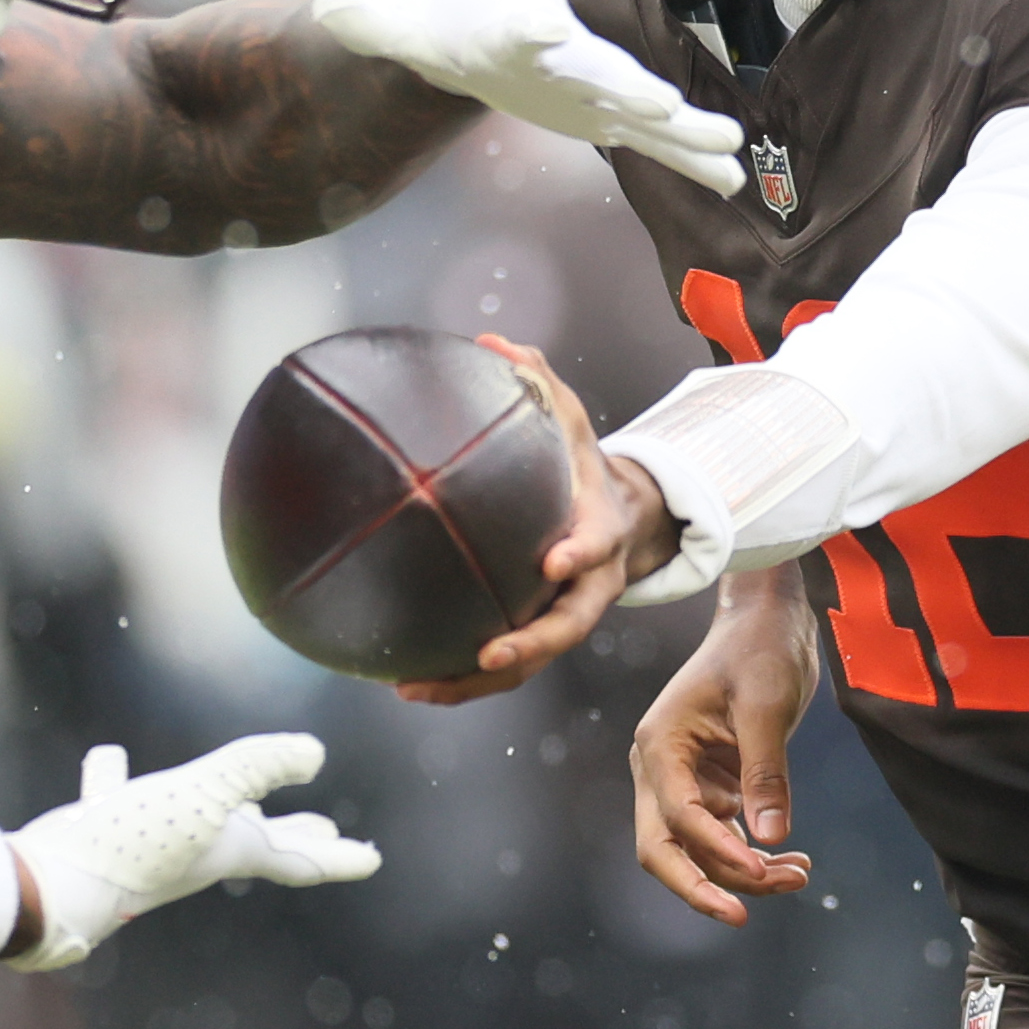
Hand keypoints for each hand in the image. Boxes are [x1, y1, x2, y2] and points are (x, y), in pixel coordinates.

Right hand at [4, 735, 378, 970]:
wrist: (49, 886)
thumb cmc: (132, 842)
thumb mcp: (206, 792)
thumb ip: (259, 767)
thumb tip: (315, 755)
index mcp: (232, 851)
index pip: (300, 857)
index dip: (340, 856)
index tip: (375, 860)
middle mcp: (199, 853)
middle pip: (263, 845)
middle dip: (297, 837)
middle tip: (329, 831)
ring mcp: (154, 845)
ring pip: (198, 818)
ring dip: (224, 804)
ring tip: (235, 794)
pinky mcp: (110, 831)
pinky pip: (120, 796)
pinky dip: (118, 778)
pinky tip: (109, 759)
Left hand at [313, 0, 745, 194]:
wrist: (478, 23)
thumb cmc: (444, 19)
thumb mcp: (400, 23)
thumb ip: (367, 20)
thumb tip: (329, 10)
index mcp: (514, 32)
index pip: (523, 30)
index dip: (533, 30)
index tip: (546, 30)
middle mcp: (565, 57)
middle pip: (601, 74)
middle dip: (631, 91)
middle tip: (665, 106)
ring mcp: (594, 86)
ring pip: (646, 109)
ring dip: (685, 132)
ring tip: (730, 151)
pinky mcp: (609, 112)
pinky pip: (656, 138)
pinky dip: (690, 155)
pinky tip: (731, 178)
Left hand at [396, 338, 678, 705]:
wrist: (623, 514)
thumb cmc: (582, 460)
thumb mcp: (569, 415)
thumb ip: (535, 380)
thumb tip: (490, 339)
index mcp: (601, 530)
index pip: (596, 546)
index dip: (579, 556)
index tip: (552, 562)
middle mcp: (590, 585)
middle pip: (568, 627)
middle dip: (530, 645)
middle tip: (488, 655)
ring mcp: (566, 616)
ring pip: (531, 662)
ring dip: (477, 682)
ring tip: (416, 688)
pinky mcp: (539, 634)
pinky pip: (504, 667)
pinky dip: (459, 680)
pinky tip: (404, 681)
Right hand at [630, 565, 817, 923]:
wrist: (768, 621)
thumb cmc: (760, 651)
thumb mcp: (767, 706)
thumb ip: (766, 771)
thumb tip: (772, 839)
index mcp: (660, 744)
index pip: (678, 817)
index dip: (718, 851)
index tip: (766, 868)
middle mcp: (660, 768)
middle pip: (662, 849)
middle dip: (703, 886)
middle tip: (742, 918)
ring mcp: (683, 781)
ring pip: (697, 851)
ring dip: (742, 873)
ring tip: (800, 875)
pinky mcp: (711, 786)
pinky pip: (722, 838)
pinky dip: (753, 856)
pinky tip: (794, 863)